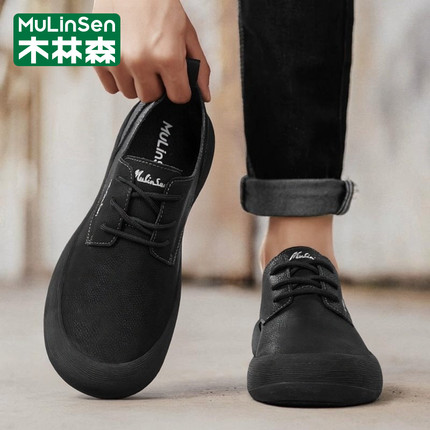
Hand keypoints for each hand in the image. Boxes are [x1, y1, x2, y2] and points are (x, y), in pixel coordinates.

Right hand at [92, 0, 210, 102]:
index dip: (179, 89)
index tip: (176, 79)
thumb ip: (199, 67)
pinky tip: (123, 59)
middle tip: (155, 64)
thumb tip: (204, 97)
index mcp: (167, 57)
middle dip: (156, 85)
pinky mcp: (98, 58)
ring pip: (131, 94)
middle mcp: (140, 62)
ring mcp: (117, 61)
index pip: (179, 97)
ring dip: (136, 82)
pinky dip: (118, 78)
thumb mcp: (187, 33)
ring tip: (138, 59)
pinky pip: (111, 87)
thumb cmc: (160, 6)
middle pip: (152, 97)